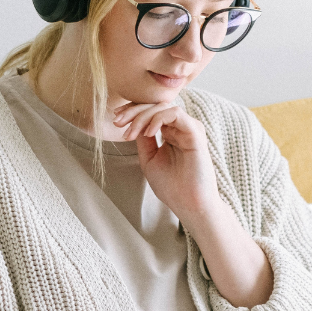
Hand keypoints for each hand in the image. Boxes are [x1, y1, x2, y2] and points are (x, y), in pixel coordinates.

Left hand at [112, 100, 217, 218]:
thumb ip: (143, 139)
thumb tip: (132, 121)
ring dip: (142, 116)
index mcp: (171, 133)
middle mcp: (181, 128)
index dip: (132, 111)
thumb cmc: (171, 186)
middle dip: (133, 111)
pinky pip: (175, 114)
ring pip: (163, 107)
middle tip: (117, 122)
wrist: (189, 205)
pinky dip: (157, 119)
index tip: (116, 120)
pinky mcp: (195, 132)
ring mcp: (189, 128)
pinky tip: (148, 133)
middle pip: (155, 105)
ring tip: (130, 133)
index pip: (151, 112)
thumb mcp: (149, 159)